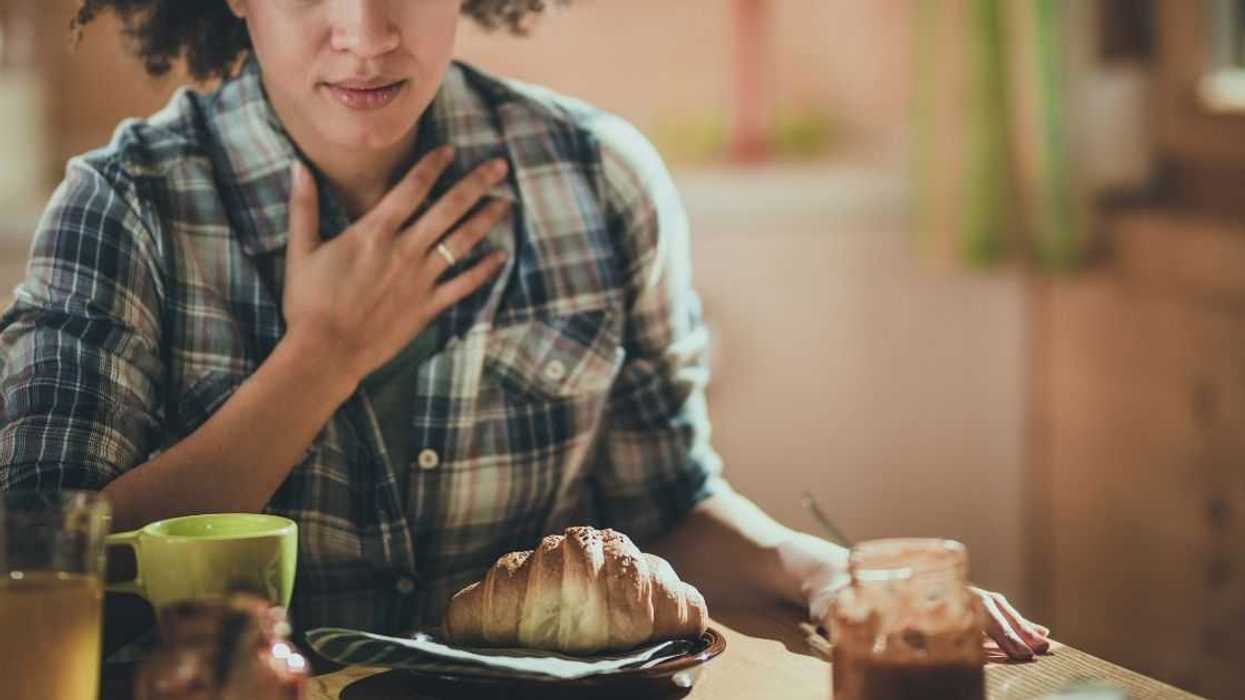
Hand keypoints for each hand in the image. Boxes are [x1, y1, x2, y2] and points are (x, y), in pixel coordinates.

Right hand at [281, 147, 510, 386]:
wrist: (325, 351)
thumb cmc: (308, 302)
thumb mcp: (300, 250)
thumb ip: (304, 206)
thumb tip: (298, 166)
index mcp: (374, 231)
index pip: (412, 187)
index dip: (434, 165)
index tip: (451, 150)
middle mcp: (404, 250)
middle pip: (448, 208)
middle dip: (477, 183)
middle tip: (499, 165)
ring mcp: (420, 279)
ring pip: (462, 241)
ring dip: (486, 219)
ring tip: (506, 201)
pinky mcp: (428, 307)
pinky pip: (463, 285)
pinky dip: (484, 270)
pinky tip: (501, 256)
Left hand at [808, 581, 1050, 660]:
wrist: (819, 573)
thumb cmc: (826, 590)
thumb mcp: (832, 604)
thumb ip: (843, 615)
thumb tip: (852, 624)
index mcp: (915, 586)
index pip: (966, 603)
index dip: (995, 627)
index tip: (1017, 647)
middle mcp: (929, 586)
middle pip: (983, 603)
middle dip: (1013, 627)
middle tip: (1039, 648)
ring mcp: (932, 594)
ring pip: (983, 606)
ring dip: (1011, 624)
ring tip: (1041, 640)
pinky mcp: (929, 604)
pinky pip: (971, 612)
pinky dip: (996, 623)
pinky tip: (1016, 635)